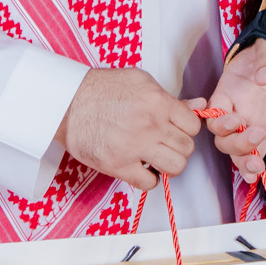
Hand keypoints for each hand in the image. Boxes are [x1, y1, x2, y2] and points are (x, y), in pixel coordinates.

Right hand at [57, 67, 201, 191]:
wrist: (67, 102)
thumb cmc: (102, 89)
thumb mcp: (140, 81)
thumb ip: (171, 97)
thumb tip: (199, 105)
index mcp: (158, 102)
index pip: (193, 125)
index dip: (187, 129)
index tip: (176, 130)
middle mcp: (150, 125)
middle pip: (187, 148)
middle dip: (179, 147)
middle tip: (165, 144)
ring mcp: (135, 147)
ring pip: (175, 167)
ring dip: (169, 165)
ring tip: (157, 158)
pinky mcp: (118, 165)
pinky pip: (148, 183)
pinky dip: (148, 179)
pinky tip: (140, 168)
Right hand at [203, 39, 265, 177]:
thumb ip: (265, 56)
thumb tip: (263, 77)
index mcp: (228, 90)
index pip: (213, 112)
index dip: (220, 120)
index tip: (236, 119)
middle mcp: (235, 111)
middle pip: (222, 137)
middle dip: (236, 141)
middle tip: (257, 132)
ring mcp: (250, 125)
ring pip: (235, 150)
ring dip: (243, 160)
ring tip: (257, 163)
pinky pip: (255, 156)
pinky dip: (252, 170)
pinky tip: (256, 178)